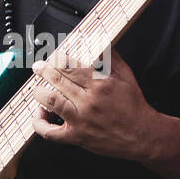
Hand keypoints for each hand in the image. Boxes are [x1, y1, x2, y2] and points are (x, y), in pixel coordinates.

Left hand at [30, 48, 161, 160]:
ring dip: (39, 92)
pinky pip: (50, 132)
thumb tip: (97, 42)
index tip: (53, 55)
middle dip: (44, 70)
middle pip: (58, 79)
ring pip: (51, 101)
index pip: (72, 65)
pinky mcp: (76, 136)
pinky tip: (39, 114)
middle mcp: (89, 100)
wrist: (141, 135)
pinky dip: (39, 123)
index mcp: (100, 83)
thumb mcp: (126, 76)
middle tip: (38, 67)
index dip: (57, 58)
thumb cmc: (133, 106)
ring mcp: (81, 119)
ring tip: (38, 88)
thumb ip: (110, 58)